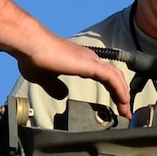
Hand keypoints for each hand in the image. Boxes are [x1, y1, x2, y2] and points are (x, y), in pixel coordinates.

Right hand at [15, 32, 133, 117]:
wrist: (30, 44)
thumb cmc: (33, 56)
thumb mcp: (45, 78)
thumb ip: (54, 86)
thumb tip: (61, 94)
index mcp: (80, 61)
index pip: (104, 76)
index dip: (113, 91)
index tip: (116, 106)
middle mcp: (89, 58)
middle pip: (114, 76)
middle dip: (122, 94)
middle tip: (125, 111)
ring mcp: (90, 60)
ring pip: (116, 77)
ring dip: (124, 94)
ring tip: (127, 110)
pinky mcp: (90, 64)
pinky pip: (111, 78)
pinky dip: (120, 90)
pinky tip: (123, 101)